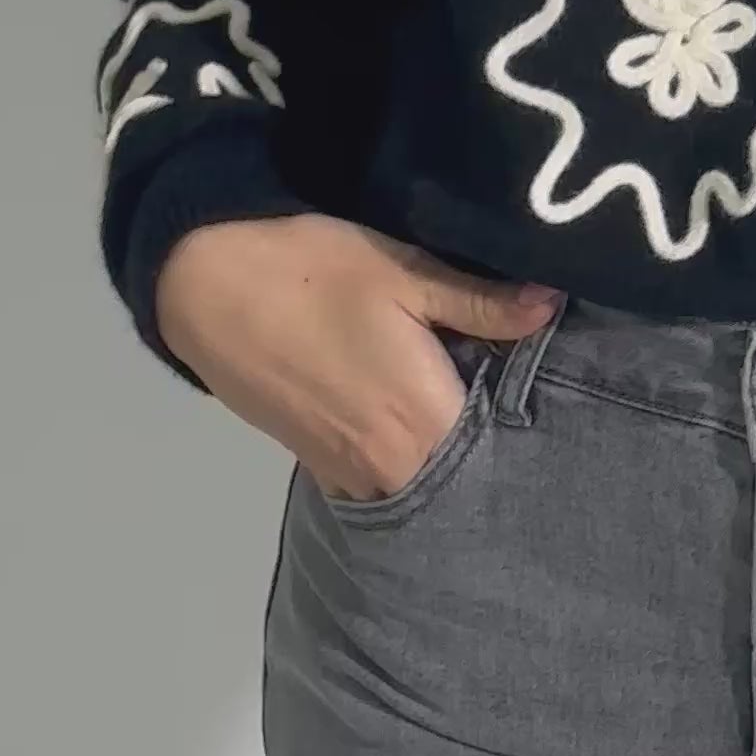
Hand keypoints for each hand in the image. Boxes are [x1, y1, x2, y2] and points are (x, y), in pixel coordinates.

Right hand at [154, 212, 564, 501]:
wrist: (205, 283)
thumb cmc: (314, 273)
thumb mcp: (404, 272)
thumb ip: (480, 302)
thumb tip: (551, 308)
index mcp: (422, 423)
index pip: (501, 456)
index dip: (527, 433)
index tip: (551, 405)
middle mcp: (388, 470)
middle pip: (461, 476)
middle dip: (488, 447)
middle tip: (505, 396)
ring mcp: (345, 475)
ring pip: (418, 483)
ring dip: (442, 455)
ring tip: (462, 403)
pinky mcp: (314, 466)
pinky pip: (378, 478)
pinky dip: (402, 458)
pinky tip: (411, 418)